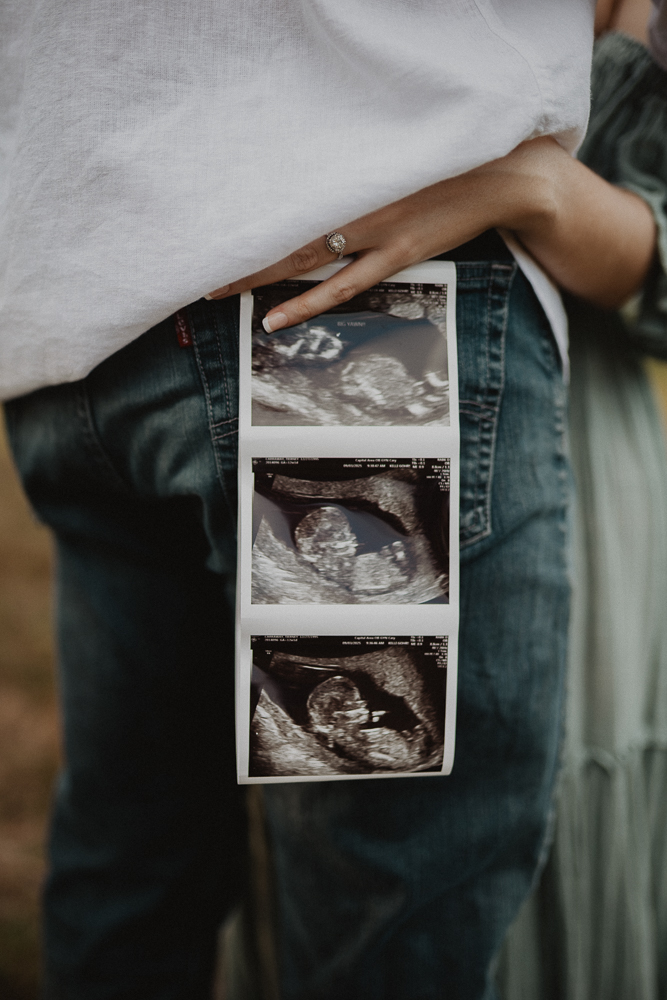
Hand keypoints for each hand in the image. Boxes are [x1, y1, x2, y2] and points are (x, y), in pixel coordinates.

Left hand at [208, 135, 654, 323]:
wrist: (503, 174)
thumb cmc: (447, 166)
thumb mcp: (395, 164)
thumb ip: (358, 179)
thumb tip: (323, 192)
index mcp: (350, 176)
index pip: (284, 199)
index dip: (247, 217)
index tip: (211, 227)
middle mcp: (353, 201)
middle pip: (282, 230)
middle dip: (238, 250)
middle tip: (196, 264)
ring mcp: (373, 231)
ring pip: (300, 259)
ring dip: (257, 276)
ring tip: (217, 290)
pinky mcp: (396, 254)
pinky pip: (340, 285)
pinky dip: (305, 303)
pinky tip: (274, 317)